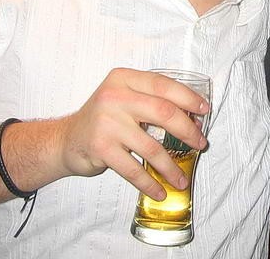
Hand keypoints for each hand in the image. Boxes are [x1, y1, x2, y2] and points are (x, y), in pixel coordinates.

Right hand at [56, 68, 208, 200]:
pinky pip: (134, 170)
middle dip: (187, 131)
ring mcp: (106, 123)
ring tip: (181, 178)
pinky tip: (160, 190)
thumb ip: (151, 101)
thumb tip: (192, 119)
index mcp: (124, 79)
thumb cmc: (103, 119)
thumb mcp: (124, 98)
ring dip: (171, 166)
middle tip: (200, 144)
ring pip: (152, 147)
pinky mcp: (101, 148)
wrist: (65, 140)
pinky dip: (150, 183)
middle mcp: (114, 96)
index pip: (163, 85)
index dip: (188, 98)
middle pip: (164, 112)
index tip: (205, 110)